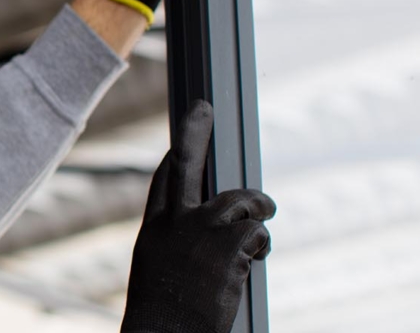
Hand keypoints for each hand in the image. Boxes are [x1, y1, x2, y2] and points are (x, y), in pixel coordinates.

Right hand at [120, 100, 275, 332]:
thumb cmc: (166, 319)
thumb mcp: (163, 275)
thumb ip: (181, 248)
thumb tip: (221, 234)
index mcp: (152, 234)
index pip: (162, 185)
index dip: (173, 159)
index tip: (179, 140)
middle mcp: (172, 226)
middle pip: (184, 167)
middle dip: (194, 133)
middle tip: (203, 108)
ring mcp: (199, 233)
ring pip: (237, 200)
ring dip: (257, 205)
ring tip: (266, 212)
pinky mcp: (227, 246)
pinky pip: (256, 233)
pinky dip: (260, 246)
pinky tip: (252, 263)